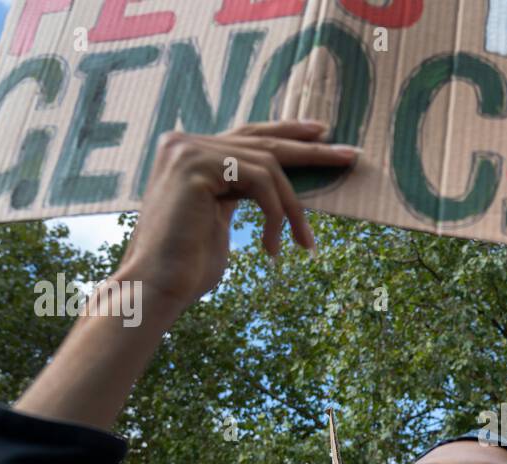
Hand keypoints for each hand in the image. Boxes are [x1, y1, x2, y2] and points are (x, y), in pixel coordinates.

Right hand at [120, 120, 360, 315]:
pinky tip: (273, 248)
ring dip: (294, 209)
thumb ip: (240, 195)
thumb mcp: (221, 221)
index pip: (248, 135)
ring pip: (268, 166)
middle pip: (263, 141)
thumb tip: (275, 190)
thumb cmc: (188, 268)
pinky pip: (260, 183)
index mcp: (190, 153)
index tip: (323, 136)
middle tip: (350, 156)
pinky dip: (277, 216)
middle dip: (311, 151)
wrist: (156, 287)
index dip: (288, 134)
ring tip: (304, 243)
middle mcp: (185, 143)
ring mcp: (188, 150)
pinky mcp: (195, 165)